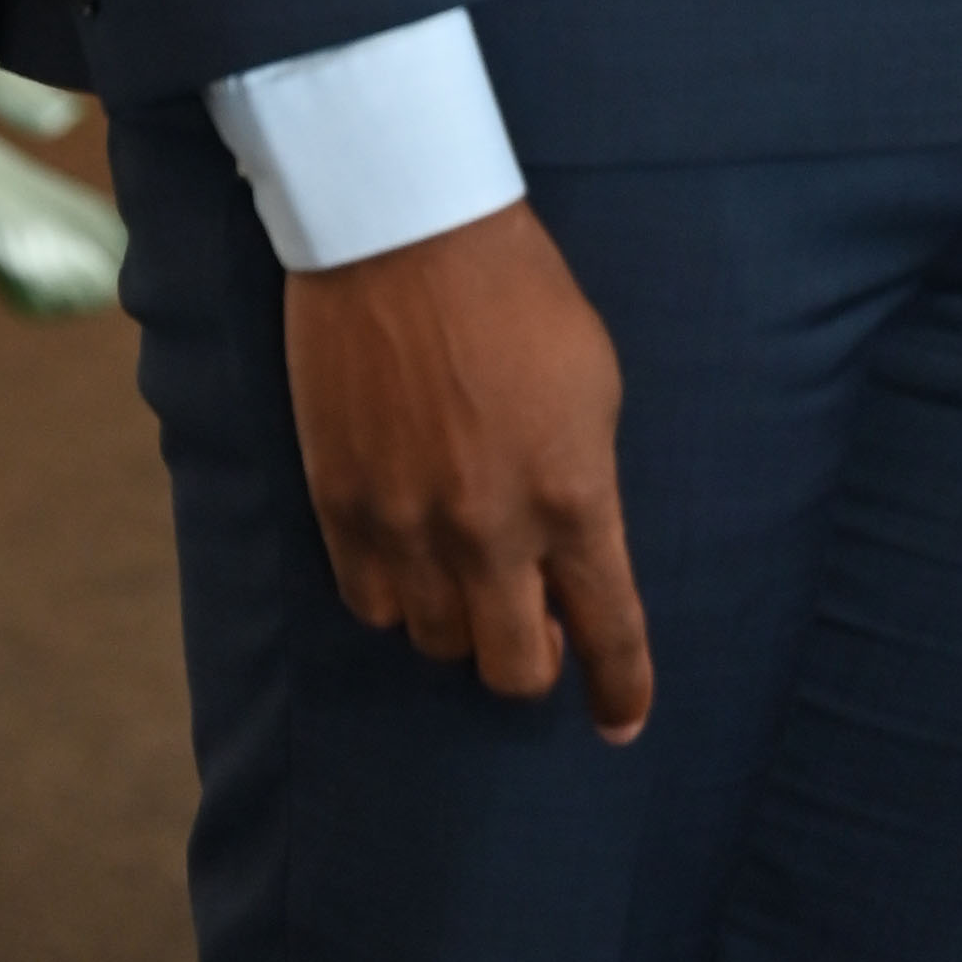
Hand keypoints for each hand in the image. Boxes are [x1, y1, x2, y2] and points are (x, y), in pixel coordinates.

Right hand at [280, 196, 653, 736]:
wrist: (404, 237)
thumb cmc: (519, 296)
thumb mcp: (594, 388)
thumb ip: (585, 487)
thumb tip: (573, 555)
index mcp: (572, 498)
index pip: (610, 631)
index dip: (620, 691)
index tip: (621, 724)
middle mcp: (489, 531)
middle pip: (513, 668)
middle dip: (536, 663)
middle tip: (538, 628)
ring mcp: (406, 526)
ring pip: (434, 643)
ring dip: (460, 624)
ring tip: (468, 575)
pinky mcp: (340, 508)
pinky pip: (368, 605)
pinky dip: (395, 598)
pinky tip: (409, 558)